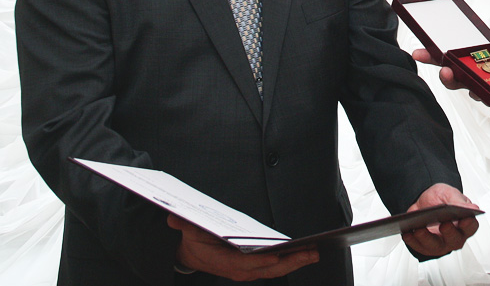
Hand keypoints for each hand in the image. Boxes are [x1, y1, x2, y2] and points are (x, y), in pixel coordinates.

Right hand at [169, 215, 317, 280]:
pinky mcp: (254, 268)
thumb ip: (183, 225)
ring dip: (296, 262)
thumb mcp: (186, 230)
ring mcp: (247, 270)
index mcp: (223, 261)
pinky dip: (290, 261)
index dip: (260, 262)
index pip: (244, 264)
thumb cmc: (193, 239)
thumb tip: (174, 218)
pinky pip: (275, 267)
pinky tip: (305, 253)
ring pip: (275, 270)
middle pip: (267, 269)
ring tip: (315, 253)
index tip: (276, 257)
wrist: (190, 255)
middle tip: (311, 253)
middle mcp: (238, 269)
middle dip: (290, 262)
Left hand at [401, 183, 479, 258]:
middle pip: (454, 239)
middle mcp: (455, 237)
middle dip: (449, 233)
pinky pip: (420, 247)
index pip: (471, 226)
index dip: (469, 224)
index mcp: (465, 223)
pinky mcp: (427, 247)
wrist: (424, 201)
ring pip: (435, 246)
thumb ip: (458, 201)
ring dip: (427, 238)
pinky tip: (407, 233)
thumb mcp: (449, 194)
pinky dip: (413, 241)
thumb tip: (473, 209)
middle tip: (444, 224)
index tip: (465, 219)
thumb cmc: (440, 199)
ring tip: (418, 229)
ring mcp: (441, 244)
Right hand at [412, 39, 489, 101]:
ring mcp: (480, 90)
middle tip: (445, 72)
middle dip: (447, 77)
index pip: (444, 59)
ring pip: (471, 92)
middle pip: (453, 79)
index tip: (417, 53)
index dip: (430, 56)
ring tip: (475, 88)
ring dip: (473, 90)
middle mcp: (469, 78)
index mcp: (465, 62)